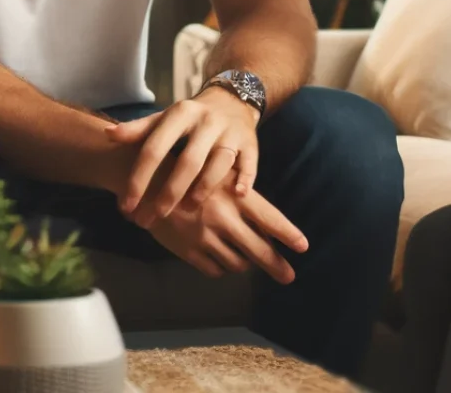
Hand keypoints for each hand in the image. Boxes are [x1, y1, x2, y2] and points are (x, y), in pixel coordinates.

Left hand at [106, 88, 259, 226]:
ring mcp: (230, 132)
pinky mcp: (251, 142)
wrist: (232, 98)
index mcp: (180, 113)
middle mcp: (206, 121)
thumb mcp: (164, 118)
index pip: (155, 148)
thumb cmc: (190, 116)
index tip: (126, 206)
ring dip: (203, 188)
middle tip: (153, 217)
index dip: (139, 179)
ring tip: (187, 210)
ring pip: (219, 163)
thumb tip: (108, 135)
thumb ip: (138, 129)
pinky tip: (237, 195)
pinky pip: (250, 162)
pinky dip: (246, 179)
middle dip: (169, 192)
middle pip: (188, 161)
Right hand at [145, 186, 308, 282]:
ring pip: (237, 263)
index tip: (303, 246)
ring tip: (249, 259)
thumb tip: (268, 229)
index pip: (270, 218)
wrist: (146, 180)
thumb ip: (243, 200)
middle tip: (288, 276)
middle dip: (276, 265)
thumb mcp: (220, 176)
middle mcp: (223, 218)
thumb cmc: (190, 173)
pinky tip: (223, 260)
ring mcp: (204, 237)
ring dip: (246, 263)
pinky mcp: (187, 250)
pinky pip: (214, 269)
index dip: (288, 233)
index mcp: (235, 195)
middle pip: (258, 250)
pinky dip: (222, 268)